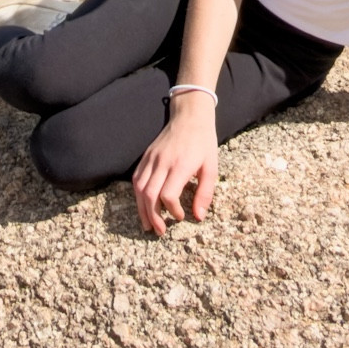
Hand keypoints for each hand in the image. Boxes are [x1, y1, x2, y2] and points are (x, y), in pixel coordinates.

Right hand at [132, 105, 218, 236]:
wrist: (190, 116)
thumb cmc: (203, 143)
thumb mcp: (211, 168)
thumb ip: (205, 193)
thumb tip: (198, 217)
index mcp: (180, 165)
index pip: (168, 194)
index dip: (173, 211)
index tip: (180, 217)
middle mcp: (162, 162)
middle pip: (149, 194)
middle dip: (152, 217)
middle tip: (159, 231)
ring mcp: (152, 158)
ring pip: (139, 188)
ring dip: (141, 209)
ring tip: (148, 224)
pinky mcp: (146, 156)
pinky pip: (137, 178)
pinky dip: (138, 194)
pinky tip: (143, 205)